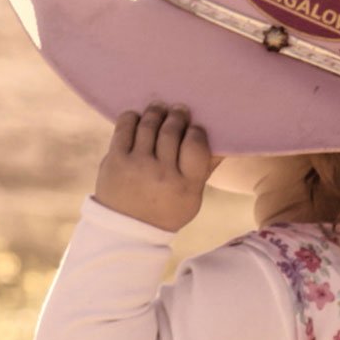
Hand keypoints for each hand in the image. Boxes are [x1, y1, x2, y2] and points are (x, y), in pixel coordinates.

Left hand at [93, 103, 217, 230]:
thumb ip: (205, 170)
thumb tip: (223, 142)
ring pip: (149, 125)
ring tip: (160, 108)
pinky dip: (133, 117)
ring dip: (156, 112)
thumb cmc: (165, 210)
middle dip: (177, 116)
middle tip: (179, 110)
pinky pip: (125, 128)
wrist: (125, 231)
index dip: (196, 130)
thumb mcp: (192, 198)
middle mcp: (162, 173)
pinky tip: (138, 117)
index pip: (196, 145)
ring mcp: (137, 165)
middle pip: (171, 131)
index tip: (194, 127)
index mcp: (186, 185)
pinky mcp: (115, 160)